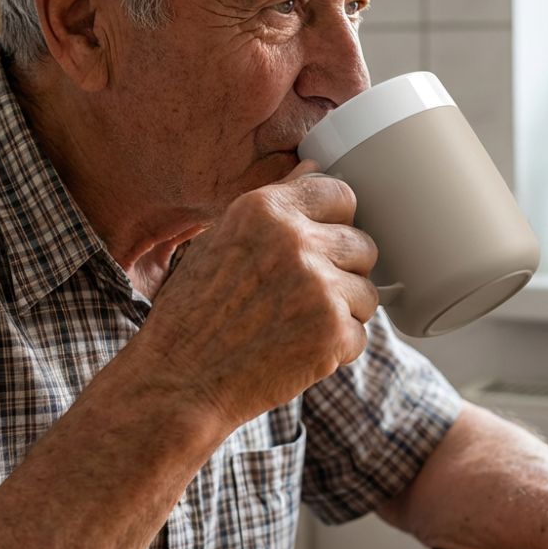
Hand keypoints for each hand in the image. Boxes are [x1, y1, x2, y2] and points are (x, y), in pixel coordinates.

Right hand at [130, 160, 379, 429]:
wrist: (179, 381)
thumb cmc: (194, 313)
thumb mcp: (219, 240)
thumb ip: (273, 205)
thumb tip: (313, 167)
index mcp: (265, 209)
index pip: (340, 193)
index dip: (335, 221)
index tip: (321, 242)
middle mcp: (296, 241)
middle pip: (363, 244)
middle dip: (342, 271)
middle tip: (303, 296)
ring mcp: (319, 286)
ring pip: (367, 292)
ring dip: (342, 311)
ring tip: (297, 325)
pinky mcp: (333, 331)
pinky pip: (360, 334)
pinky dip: (336, 348)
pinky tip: (297, 350)